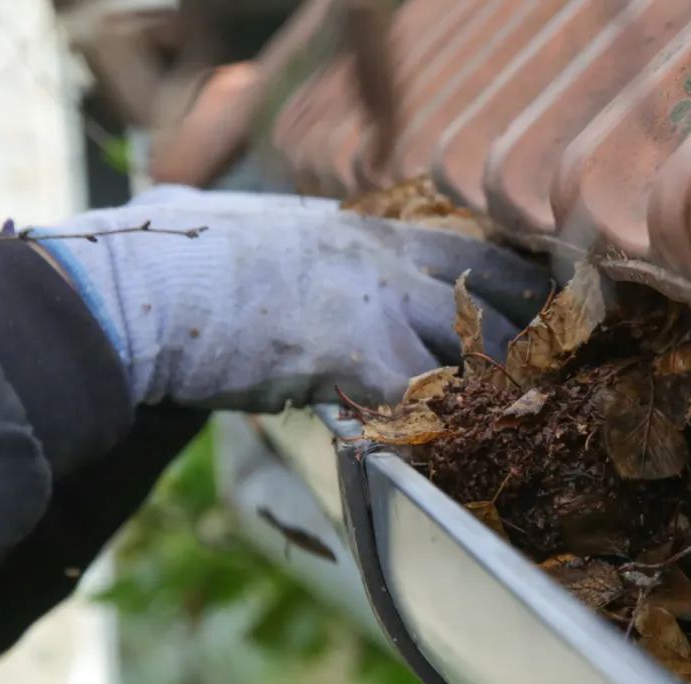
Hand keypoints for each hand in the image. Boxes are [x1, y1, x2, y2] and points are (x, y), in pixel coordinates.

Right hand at [34, 185, 551, 412]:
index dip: (509, 278)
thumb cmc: (180, 255)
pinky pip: (421, 400)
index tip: (536, 300)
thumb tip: (276, 245)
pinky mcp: (355, 356)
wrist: (142, 285)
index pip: (467, 246)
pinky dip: (433, 427)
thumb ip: (298, 242)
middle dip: (523, 330)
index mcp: (363, 230)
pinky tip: (438, 448)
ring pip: (470, 348)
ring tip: (510, 418)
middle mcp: (385, 260)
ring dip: (488, 386)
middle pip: (488, 293)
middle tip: (548, 364)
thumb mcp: (258, 228)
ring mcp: (377, 304)